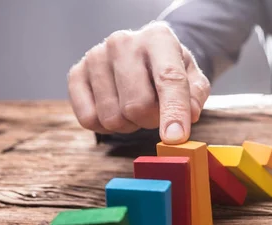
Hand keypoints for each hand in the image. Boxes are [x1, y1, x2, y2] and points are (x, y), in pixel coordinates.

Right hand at [68, 21, 209, 143]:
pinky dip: (106, 126)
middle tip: (156, 112)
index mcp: (158, 39)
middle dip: (151, 120)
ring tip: (135, 106)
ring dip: (129, 124)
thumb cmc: (169, 70)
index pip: (169, 79)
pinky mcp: (76, 74)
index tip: (175, 138)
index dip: (173, 112)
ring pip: (113, 118)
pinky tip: (116, 109)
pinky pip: (89, 119)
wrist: (142, 55)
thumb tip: (188, 115)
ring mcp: (95, 57)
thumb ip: (195, 96)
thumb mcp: (193, 78)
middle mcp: (122, 43)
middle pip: (137, 106)